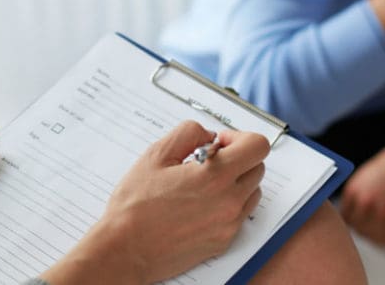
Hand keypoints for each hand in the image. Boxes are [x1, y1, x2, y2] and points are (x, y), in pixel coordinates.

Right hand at [42, 121, 269, 284]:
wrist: (126, 250)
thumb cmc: (136, 205)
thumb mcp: (156, 155)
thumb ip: (188, 133)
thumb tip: (209, 135)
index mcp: (215, 176)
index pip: (257, 146)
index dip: (240, 137)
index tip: (220, 143)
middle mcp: (229, 201)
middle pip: (257, 167)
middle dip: (237, 157)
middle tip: (208, 161)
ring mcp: (229, 224)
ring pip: (252, 191)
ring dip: (236, 181)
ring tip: (204, 183)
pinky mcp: (224, 241)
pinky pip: (240, 214)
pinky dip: (229, 203)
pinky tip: (201, 204)